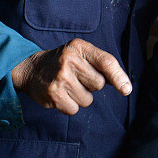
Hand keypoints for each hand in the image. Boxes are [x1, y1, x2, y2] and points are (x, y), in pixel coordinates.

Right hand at [11, 38, 131, 114]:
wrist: (32, 69)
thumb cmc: (64, 62)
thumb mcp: (81, 54)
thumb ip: (102, 65)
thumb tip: (124, 86)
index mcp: (79, 47)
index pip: (106, 62)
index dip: (119, 77)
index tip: (126, 90)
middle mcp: (69, 60)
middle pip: (99, 84)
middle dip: (92, 85)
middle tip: (77, 78)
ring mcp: (60, 78)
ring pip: (88, 100)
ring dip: (81, 97)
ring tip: (68, 86)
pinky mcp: (54, 95)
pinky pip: (75, 109)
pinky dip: (70, 106)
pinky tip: (61, 95)